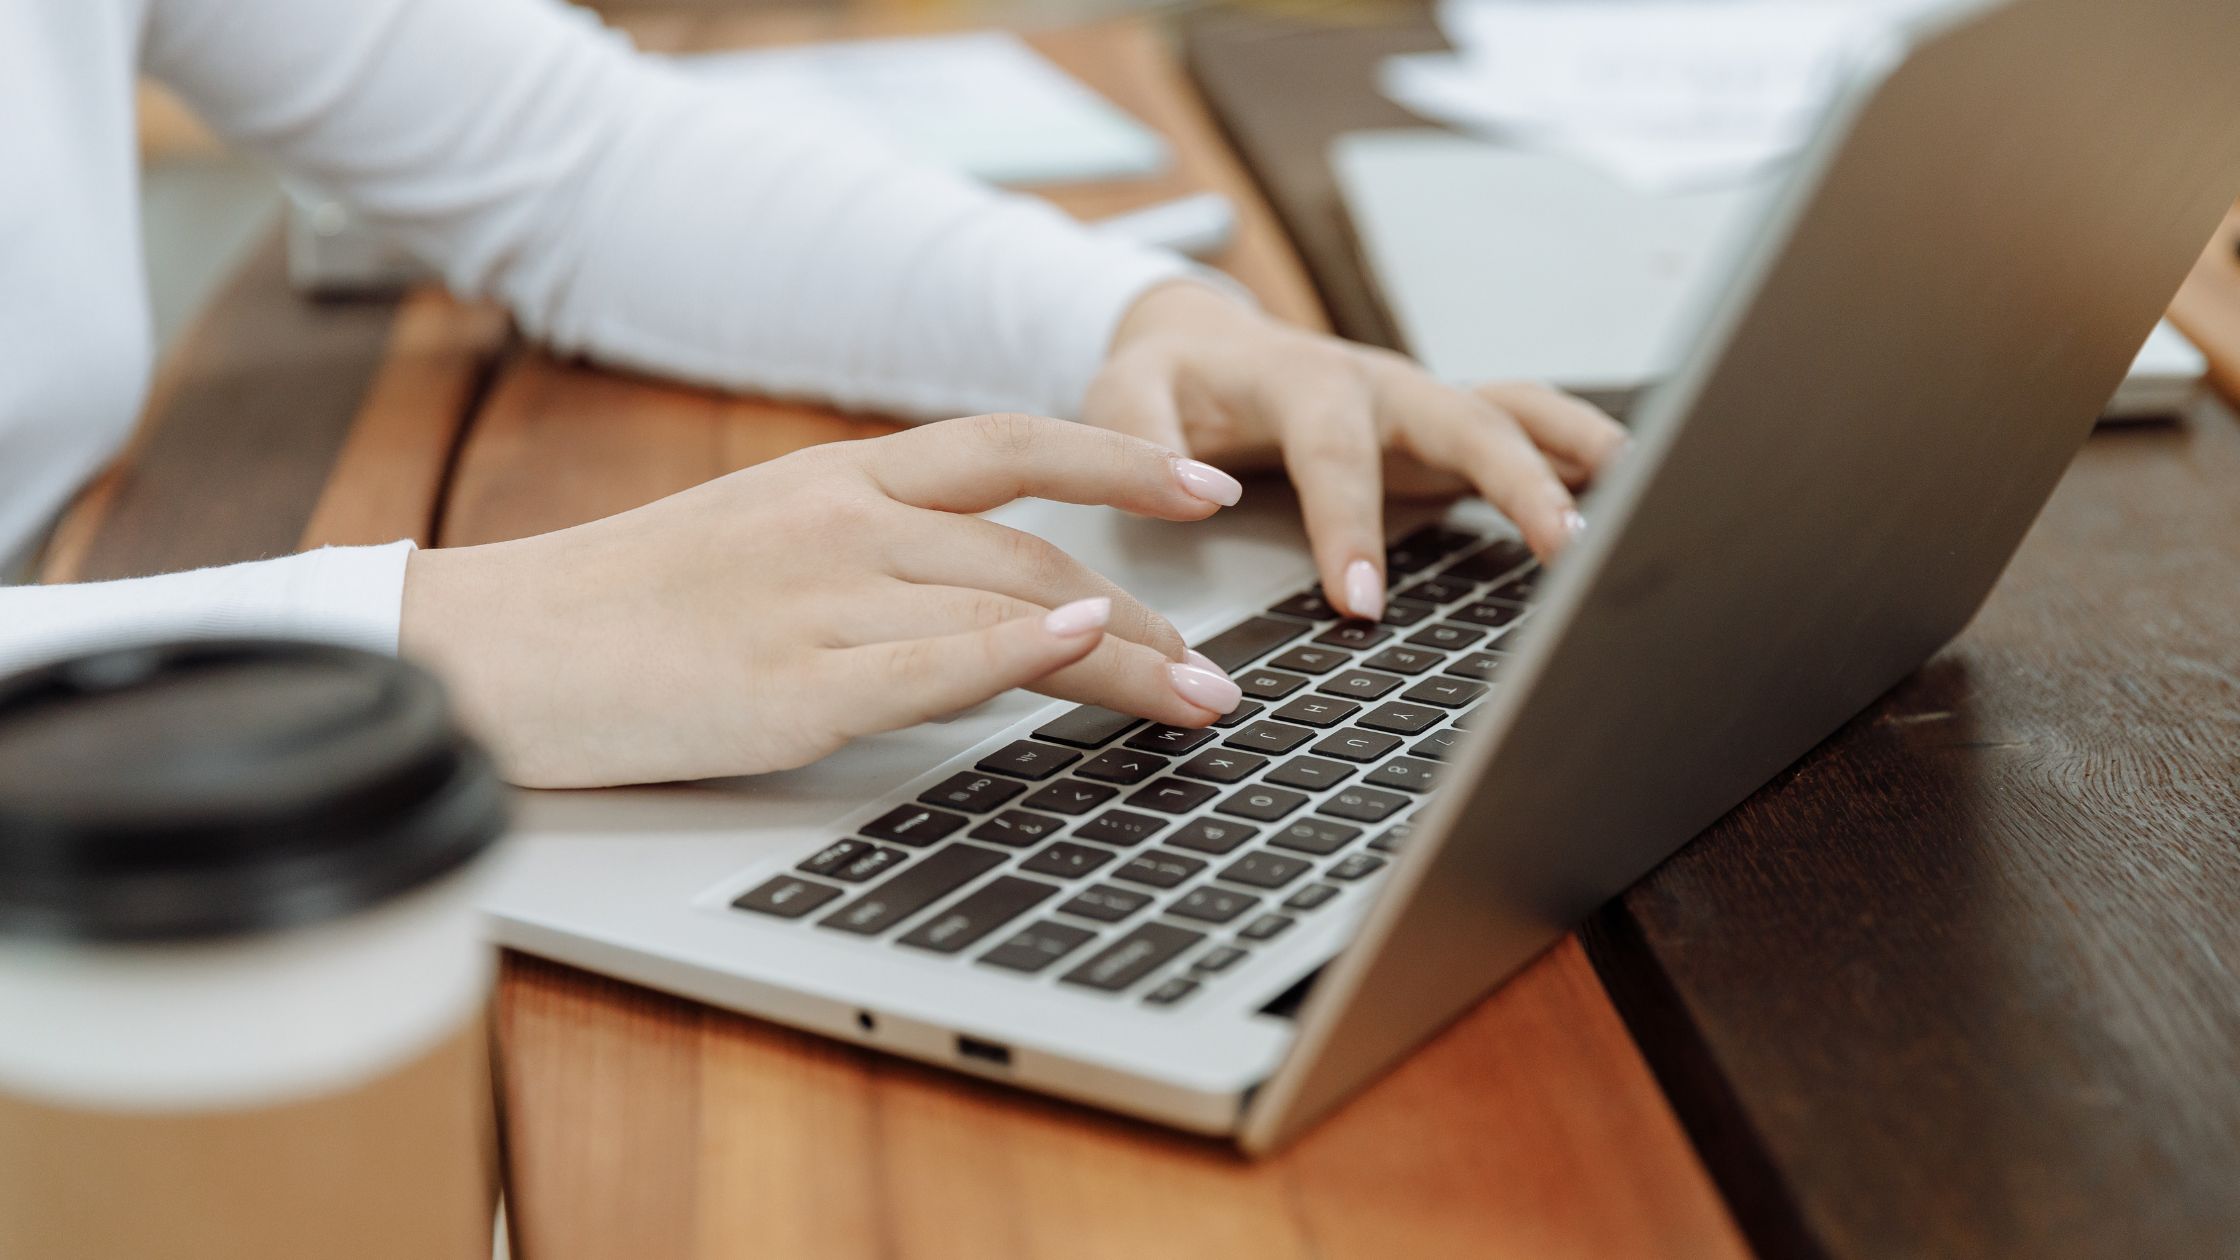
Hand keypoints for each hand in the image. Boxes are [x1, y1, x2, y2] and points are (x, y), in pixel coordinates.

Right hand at [400, 414, 1248, 787]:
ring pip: (1009, 610)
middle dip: (1149, 613)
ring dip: (1125, 658)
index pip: (1009, 447)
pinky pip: (928, 664)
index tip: (1201, 490)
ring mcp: (815, 603)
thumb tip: (983, 586)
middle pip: (1036, 550)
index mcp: (834, 478)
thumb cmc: (625, 604)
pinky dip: (1018, 651)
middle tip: (1218, 667)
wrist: (494, 650)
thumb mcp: (756, 536)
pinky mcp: (786, 690)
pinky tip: (1087, 649)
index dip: (1119, 461)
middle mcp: (839, 523)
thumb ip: (867, 544)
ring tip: (1198, 700)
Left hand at [1085, 281, 1627, 618]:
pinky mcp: (1442, 431)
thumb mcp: (1123, 393)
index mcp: (1301, 379)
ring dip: (1573, 453)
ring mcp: (1420, 405)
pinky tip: (1626, 495)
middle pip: (1463, 420)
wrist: (1202, 342)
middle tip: (1561, 548)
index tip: (1359, 602)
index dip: (1349, 524)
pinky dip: (1576, 455)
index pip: (1334, 452)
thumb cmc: (1168, 378)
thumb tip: (1193, 492)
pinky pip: (1521, 431)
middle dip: (1517, 480)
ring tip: (1640, 500)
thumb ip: (1140, 436)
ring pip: (1512, 412)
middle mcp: (1378, 385)